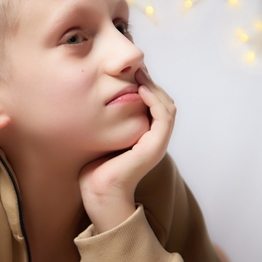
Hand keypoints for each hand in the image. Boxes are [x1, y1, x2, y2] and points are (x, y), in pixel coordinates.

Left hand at [79, 68, 175, 232]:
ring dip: (155, 87)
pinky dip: (155, 100)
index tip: (132, 72)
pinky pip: (163, 116)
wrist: (99, 192)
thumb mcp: (102, 137)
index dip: (147, 86)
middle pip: (164, 102)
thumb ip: (107, 121)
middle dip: (152, 83)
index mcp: (146, 137)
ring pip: (167, 106)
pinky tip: (141, 89)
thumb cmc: (95, 168)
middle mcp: (155, 139)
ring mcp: (157, 142)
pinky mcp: (155, 145)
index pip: (155, 104)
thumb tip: (97, 100)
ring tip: (140, 74)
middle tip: (138, 68)